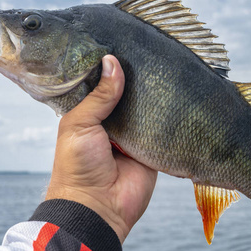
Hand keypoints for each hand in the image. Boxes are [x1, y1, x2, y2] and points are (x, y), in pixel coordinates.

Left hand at [45, 55, 157, 242]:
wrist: (98, 207)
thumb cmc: (77, 166)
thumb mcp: (80, 124)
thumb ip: (99, 96)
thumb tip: (113, 63)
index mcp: (88, 114)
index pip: (99, 84)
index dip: (106, 66)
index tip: (118, 42)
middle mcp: (110, 120)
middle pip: (124, 92)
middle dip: (132, 76)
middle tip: (145, 49)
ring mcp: (131, 132)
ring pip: (143, 105)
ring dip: (150, 92)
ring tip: (162, 64)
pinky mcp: (151, 144)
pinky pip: (160, 125)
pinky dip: (165, 112)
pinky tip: (173, 90)